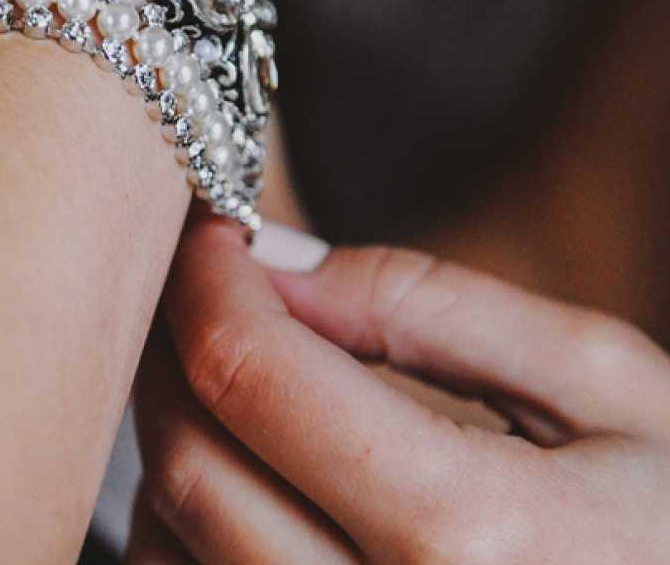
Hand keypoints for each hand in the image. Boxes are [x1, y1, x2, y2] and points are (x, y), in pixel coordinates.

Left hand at [129, 217, 669, 562]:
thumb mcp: (606, 388)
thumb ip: (431, 309)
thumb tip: (279, 262)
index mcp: (464, 535)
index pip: (254, 378)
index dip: (208, 286)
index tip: (211, 239)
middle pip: (188, 465)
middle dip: (173, 355)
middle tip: (203, 296)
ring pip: (167, 543)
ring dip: (175, 447)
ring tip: (236, 392)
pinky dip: (185, 530)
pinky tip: (249, 490)